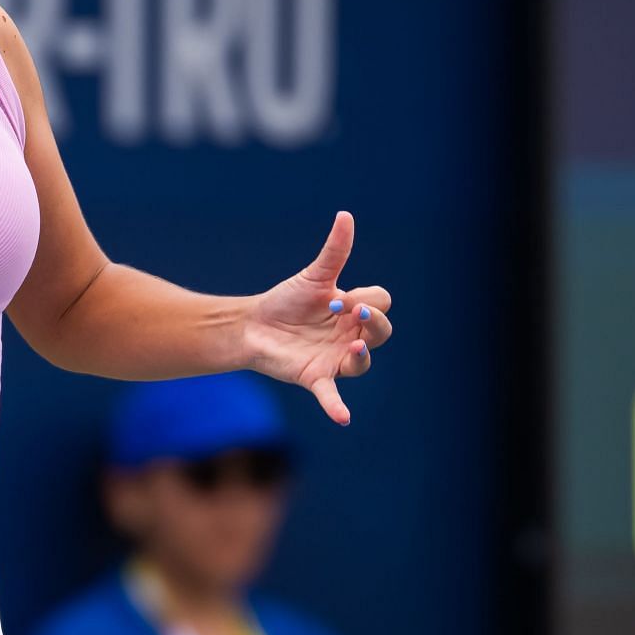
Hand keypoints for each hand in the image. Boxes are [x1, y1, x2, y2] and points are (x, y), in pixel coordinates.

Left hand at [241, 211, 393, 425]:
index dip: (369, 298)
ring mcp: (336, 358)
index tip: (344, 296)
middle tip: (357, 311)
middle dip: (375, 322)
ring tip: (353, 347)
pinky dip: (336, 406)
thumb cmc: (286, 301)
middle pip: (382, 331)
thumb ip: (334, 251)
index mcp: (354, 309)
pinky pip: (332, 395)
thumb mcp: (312, 276)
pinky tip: (342, 418)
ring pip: (363, 361)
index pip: (381, 302)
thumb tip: (346, 215)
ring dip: (361, 355)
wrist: (252, 325)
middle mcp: (351, 335)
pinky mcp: (316, 377)